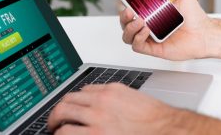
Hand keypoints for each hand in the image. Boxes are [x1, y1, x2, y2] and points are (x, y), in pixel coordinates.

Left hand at [48, 83, 220, 134]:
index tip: (71, 107)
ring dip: (55, 122)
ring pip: (63, 114)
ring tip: (54, 128)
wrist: (165, 128)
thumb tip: (101, 102)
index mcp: (111, 90)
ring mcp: (97, 117)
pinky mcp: (96, 134)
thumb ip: (115, 98)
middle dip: (58, 109)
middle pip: (68, 99)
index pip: (83, 90)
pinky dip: (62, 134)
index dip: (75, 100)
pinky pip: (68, 133)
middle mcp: (101, 100)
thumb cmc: (154, 118)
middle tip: (55, 118)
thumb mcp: (133, 99)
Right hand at [120, 0, 210, 59]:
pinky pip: (138, 46)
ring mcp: (151, 38)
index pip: (133, 11)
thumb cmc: (196, 18)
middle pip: (126, 24)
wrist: (206, 34)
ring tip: (140, 21)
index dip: (125, 6)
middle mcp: (149, 26)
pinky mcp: (154, 49)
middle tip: (130, 11)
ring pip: (128, 36)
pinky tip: (146, 30)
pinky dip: (138, 38)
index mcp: (153, 14)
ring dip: (129, 28)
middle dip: (124, 17)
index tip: (124, 0)